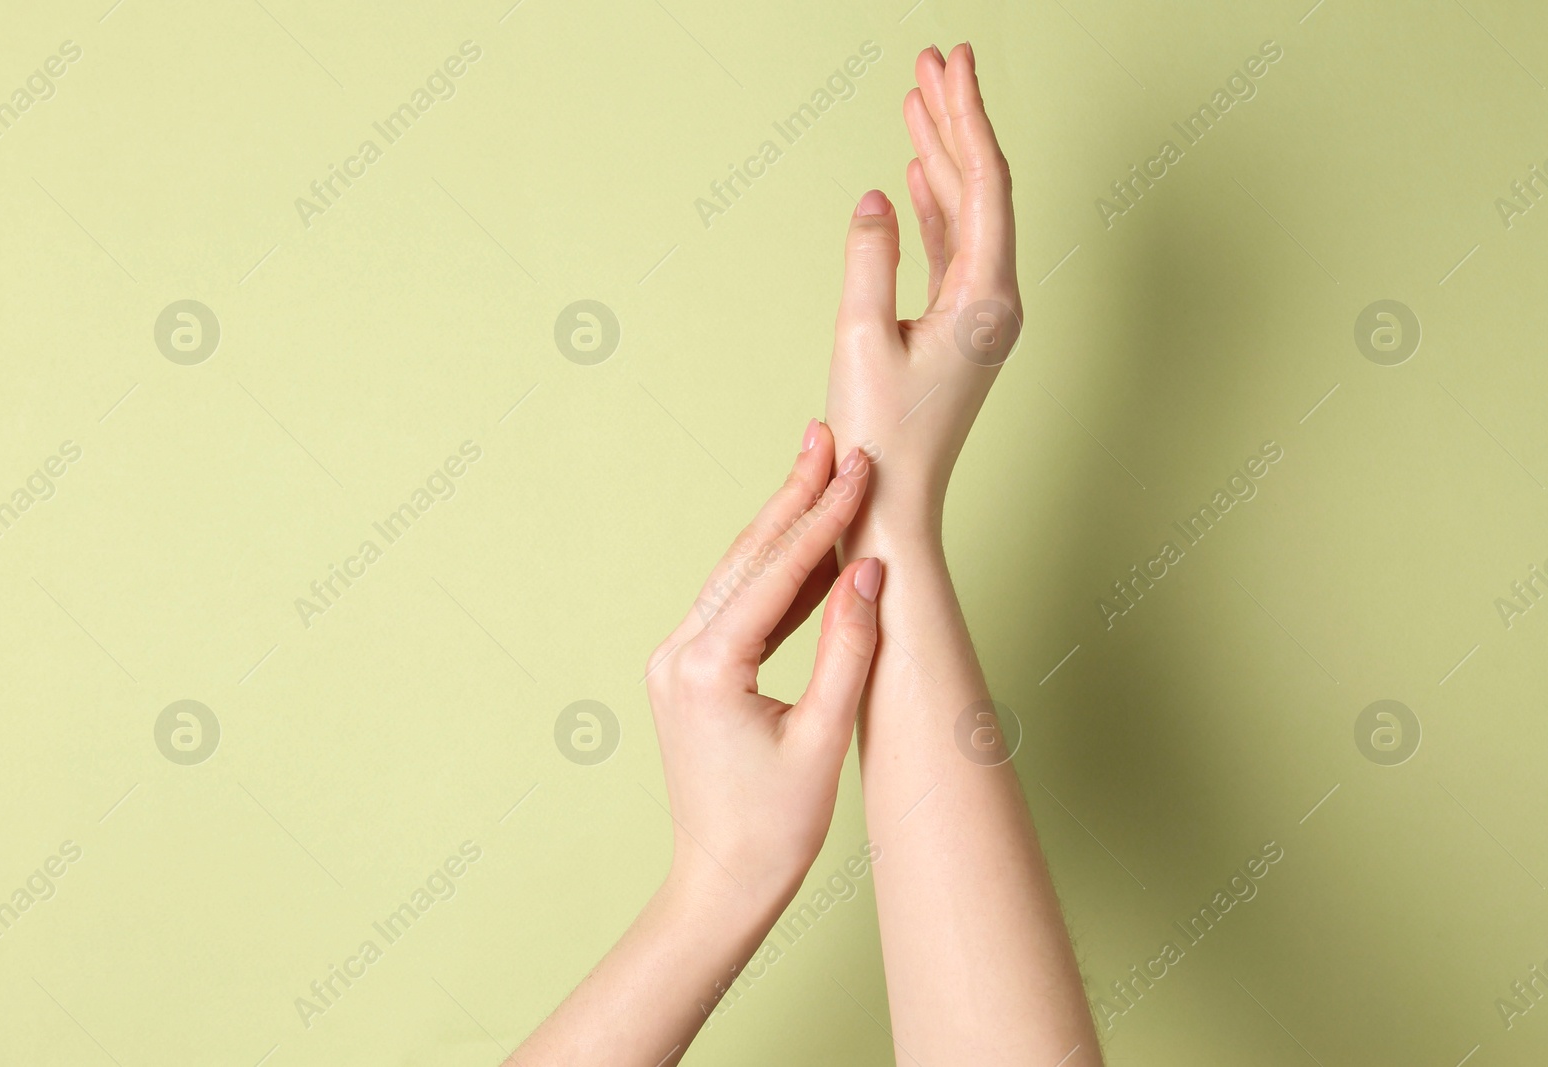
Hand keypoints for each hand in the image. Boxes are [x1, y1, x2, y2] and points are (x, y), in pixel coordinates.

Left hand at [644, 421, 882, 911]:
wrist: (722, 883)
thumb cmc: (774, 828)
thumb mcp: (824, 737)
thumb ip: (848, 648)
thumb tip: (870, 571)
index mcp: (706, 667)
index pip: (774, 571)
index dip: (823, 516)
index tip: (859, 468)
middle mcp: (678, 653)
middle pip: (747, 557)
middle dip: (793, 497)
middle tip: (827, 437)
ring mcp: (677, 660)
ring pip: (738, 575)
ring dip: (783, 527)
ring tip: (821, 471)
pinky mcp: (689, 672)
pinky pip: (736, 607)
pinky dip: (775, 575)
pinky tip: (812, 549)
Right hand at [826, 43, 1019, 543]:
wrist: (894, 501)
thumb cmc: (881, 435)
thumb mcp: (861, 339)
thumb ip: (868, 259)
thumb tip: (875, 197)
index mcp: (987, 297)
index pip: (985, 183)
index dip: (966, 117)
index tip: (952, 62)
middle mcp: (997, 300)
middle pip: (982, 188)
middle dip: (955, 120)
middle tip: (935, 58)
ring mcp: (981, 315)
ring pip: (966, 214)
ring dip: (942, 156)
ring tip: (919, 98)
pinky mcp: (959, 329)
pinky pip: (952, 249)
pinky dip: (935, 205)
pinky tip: (917, 176)